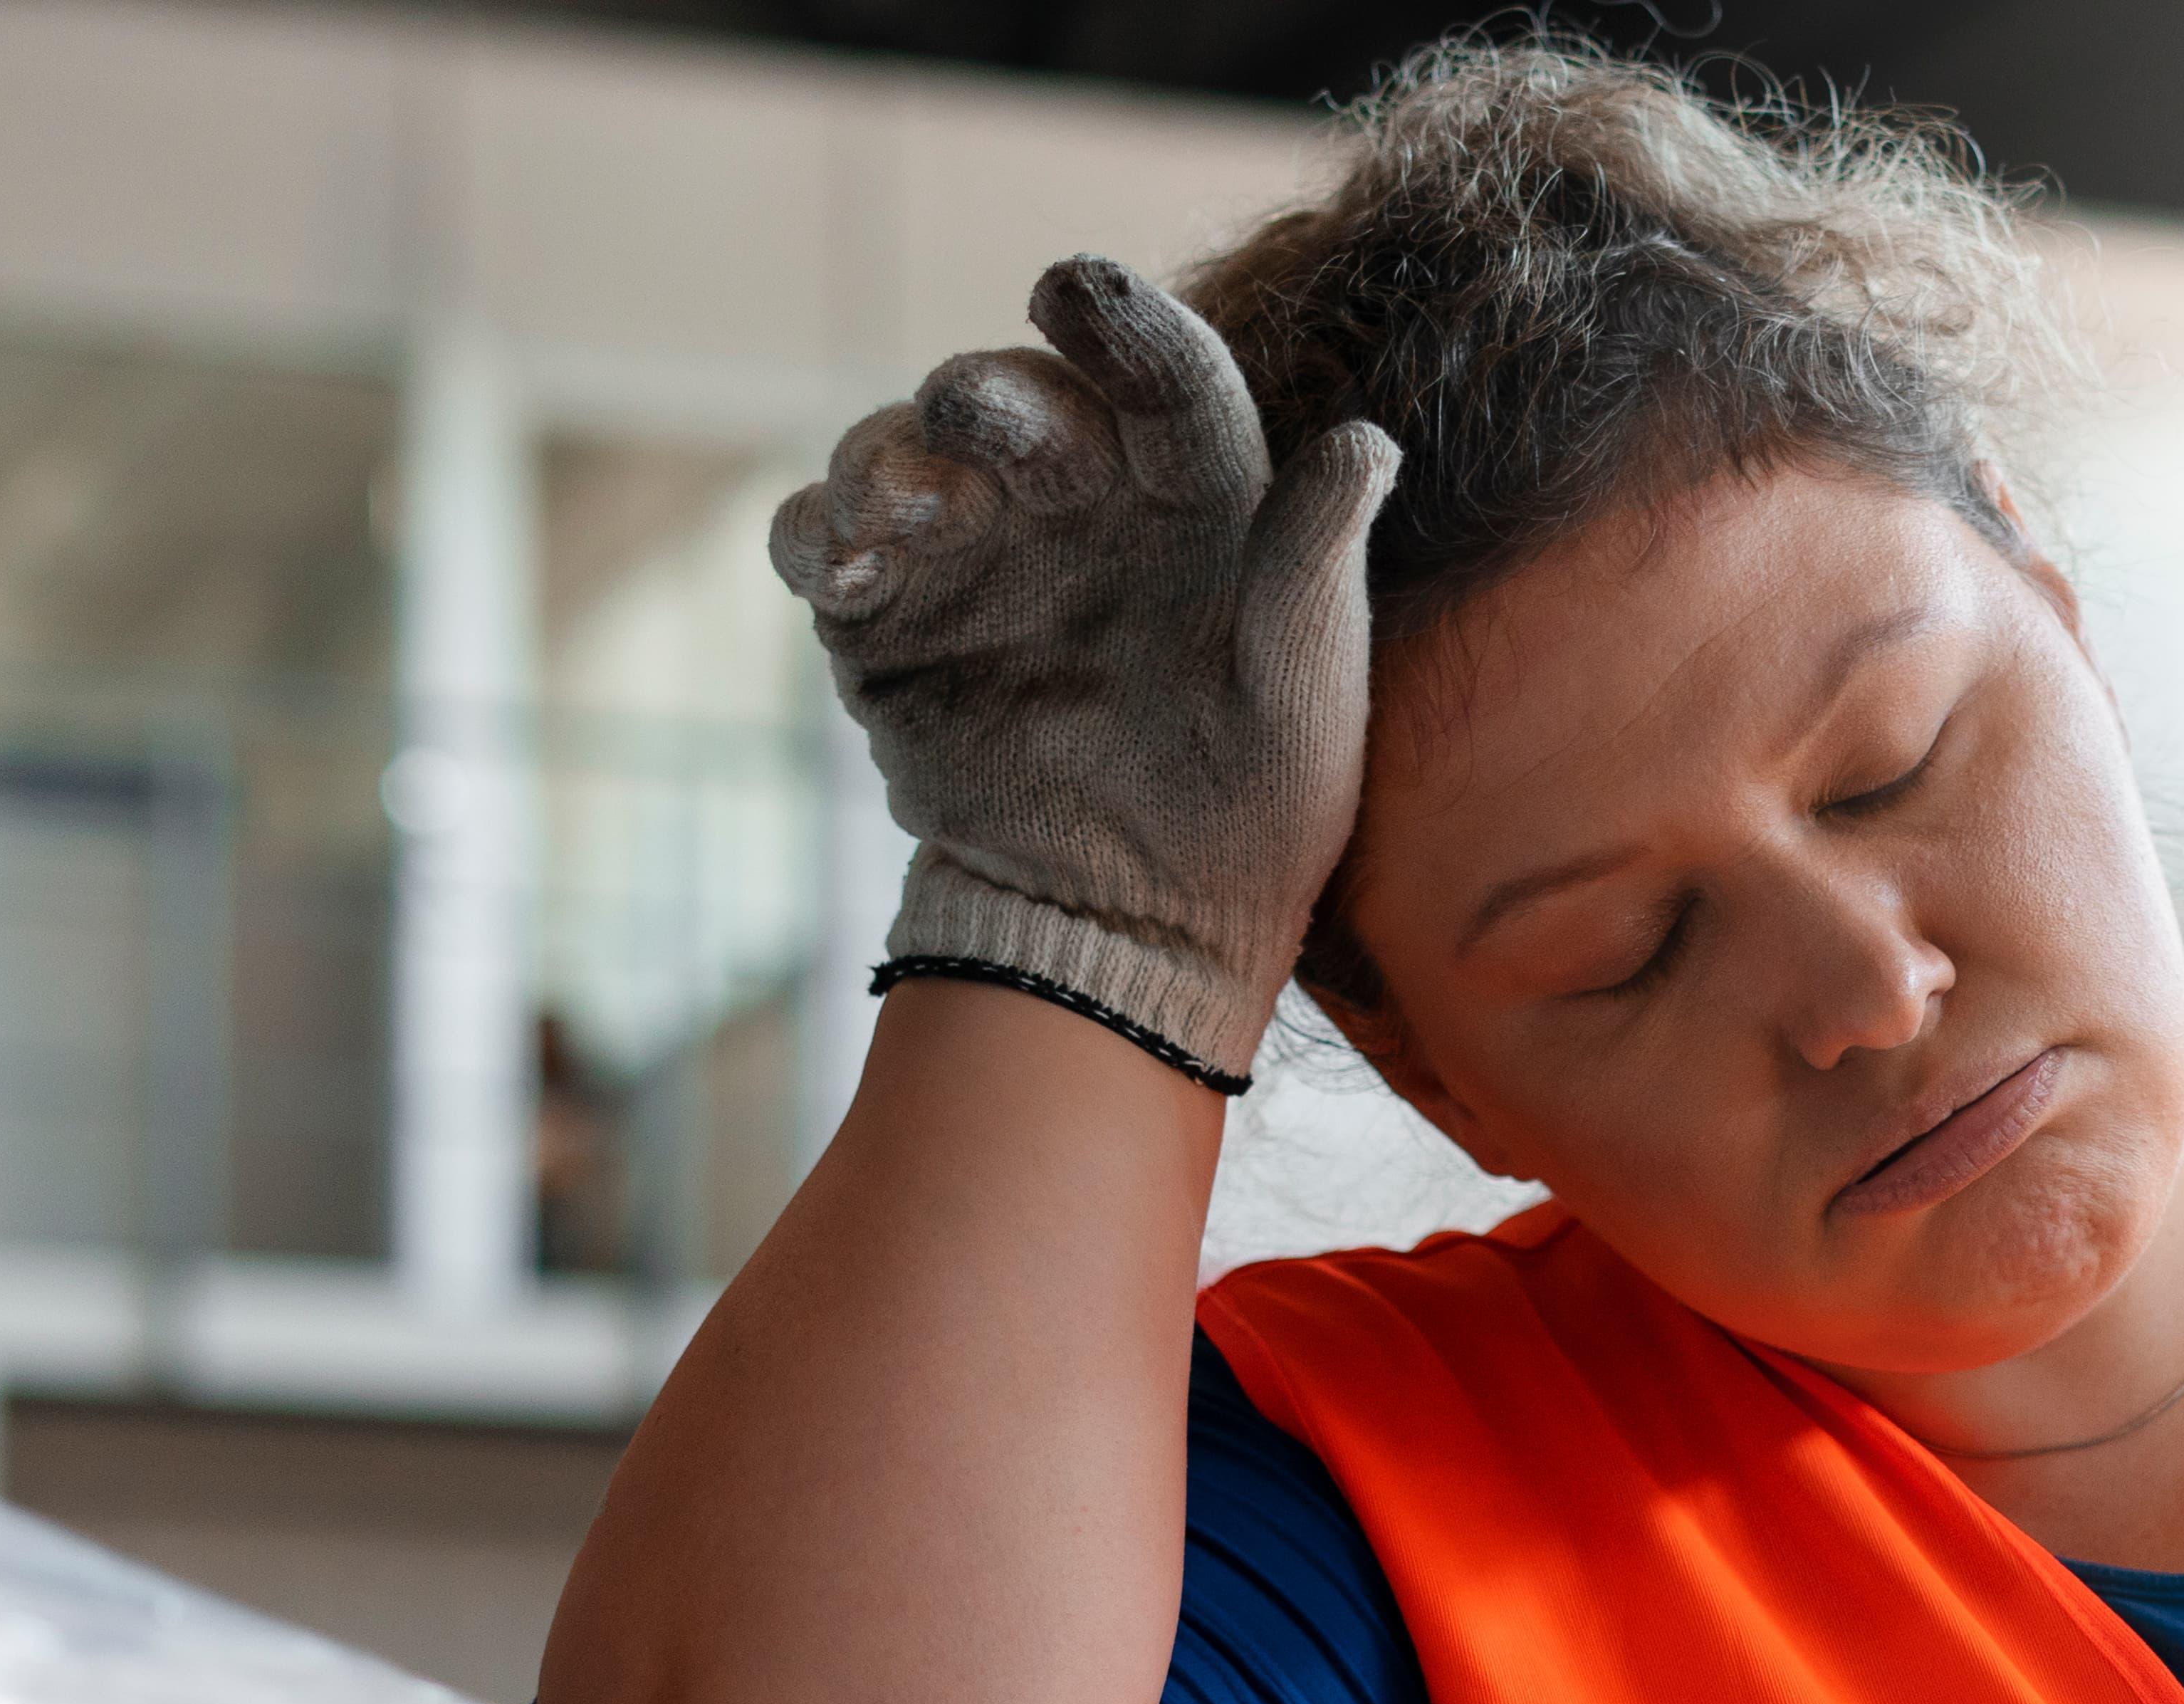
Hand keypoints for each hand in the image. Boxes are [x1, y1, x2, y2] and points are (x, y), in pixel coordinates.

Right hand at [772, 256, 1396, 1084]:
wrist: (1136, 933)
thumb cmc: (1248, 820)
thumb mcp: (1302, 704)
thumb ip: (1312, 571)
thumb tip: (1370, 442)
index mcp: (1190, 505)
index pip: (1163, 385)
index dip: (1123, 328)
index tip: (1075, 290)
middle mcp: (1075, 507)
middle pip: (1017, 404)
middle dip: (989, 395)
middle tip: (970, 415)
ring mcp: (972, 556)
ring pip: (906, 455)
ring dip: (887, 459)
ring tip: (894, 508)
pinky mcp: (887, 620)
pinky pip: (825, 545)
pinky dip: (813, 534)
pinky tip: (833, 561)